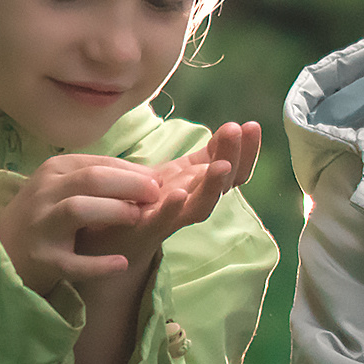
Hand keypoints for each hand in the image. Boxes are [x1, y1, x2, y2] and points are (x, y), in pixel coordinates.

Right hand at [0, 154, 166, 291]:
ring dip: (113, 211)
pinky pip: (72, 262)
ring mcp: (40, 226)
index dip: (133, 171)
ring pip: (78, 209)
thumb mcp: (63, 188)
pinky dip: (99, 264)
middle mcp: (44, 193)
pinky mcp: (41, 260)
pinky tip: (122, 263)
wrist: (1, 252)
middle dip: (129, 185)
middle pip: (91, 180)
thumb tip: (150, 176)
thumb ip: (100, 180)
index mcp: (53, 171)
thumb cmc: (44, 215)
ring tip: (138, 219)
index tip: (158, 182)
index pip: (98, 164)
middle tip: (156, 197)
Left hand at [74, 121, 263, 286]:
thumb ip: (205, 157)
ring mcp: (171, 219)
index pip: (234, 169)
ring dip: (213, 187)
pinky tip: (179, 194)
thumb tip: (233, 128)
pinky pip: (162, 221)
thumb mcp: (179, 173)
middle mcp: (192, 203)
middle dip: (232, 157)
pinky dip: (172, 210)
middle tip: (236, 131)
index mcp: (200, 185)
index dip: (246, 150)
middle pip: (222, 185)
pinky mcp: (145, 229)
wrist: (110, 237)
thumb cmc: (148, 202)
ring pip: (200, 206)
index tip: (253, 126)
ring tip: (221, 166)